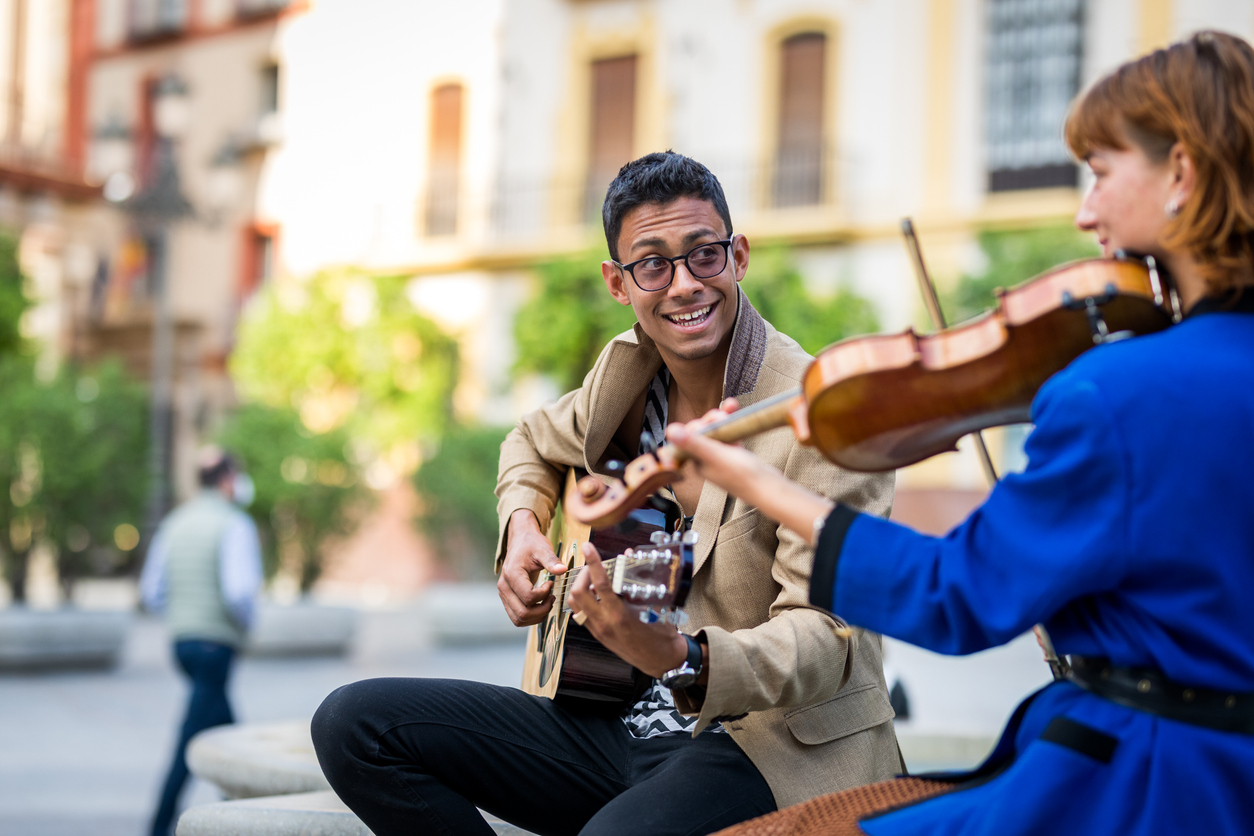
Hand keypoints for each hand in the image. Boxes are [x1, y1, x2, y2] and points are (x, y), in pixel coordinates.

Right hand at [497, 509, 565, 626]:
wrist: (521, 540)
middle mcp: (504, 586)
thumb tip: (563, 570)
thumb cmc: (532, 544)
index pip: (529, 597)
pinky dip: (531, 617)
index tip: (551, 583)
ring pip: (518, 619)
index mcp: (512, 574)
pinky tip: (541, 605)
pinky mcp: (507, 598)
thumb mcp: (543, 549)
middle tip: (552, 598)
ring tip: (547, 602)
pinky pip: (517, 616)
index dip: (544, 595)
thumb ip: (552, 561)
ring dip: (536, 616)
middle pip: (522, 613)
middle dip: (542, 610)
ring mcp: (504, 594)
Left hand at [566, 542, 690, 679]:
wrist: (662, 661)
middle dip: (582, 574)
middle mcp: (604, 623)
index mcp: (619, 615)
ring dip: (579, 587)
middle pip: (578, 593)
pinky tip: (596, 594)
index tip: (588, 546)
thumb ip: (640, 579)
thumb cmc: (662, 634)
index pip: (600, 584)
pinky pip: (581, 614)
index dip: (593, 562)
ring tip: (592, 579)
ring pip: (575, 604)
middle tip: (593, 566)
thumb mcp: (655, 606)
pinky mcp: (597, 635)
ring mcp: (598, 631)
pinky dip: (583, 600)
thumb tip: (628, 556)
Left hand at [666, 399, 774, 499]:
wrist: (769, 489)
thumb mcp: (715, 455)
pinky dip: (732, 422)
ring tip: (731, 407)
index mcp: (696, 462)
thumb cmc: (743, 476)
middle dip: (710, 420)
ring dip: (721, 417)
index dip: (695, 426)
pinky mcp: (734, 454)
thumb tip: (670, 430)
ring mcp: (720, 457)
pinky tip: (736, 414)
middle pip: (701, 432)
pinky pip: (729, 433)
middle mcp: (705, 460)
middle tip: (722, 416)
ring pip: (716, 431)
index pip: (686, 438)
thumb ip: (693, 443)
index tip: (708, 422)